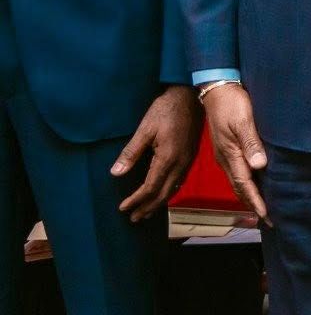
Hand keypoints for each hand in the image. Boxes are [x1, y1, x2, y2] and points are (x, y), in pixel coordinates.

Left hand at [113, 85, 201, 221]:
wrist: (190, 96)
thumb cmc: (166, 110)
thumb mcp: (145, 129)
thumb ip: (131, 152)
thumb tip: (116, 173)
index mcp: (168, 157)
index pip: (150, 187)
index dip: (136, 200)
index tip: (123, 208)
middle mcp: (180, 163)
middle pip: (164, 193)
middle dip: (148, 207)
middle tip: (134, 219)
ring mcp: (188, 160)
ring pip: (173, 189)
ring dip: (159, 203)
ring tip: (146, 212)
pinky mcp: (190, 156)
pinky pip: (179, 181)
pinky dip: (168, 192)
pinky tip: (163, 193)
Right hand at [199, 82, 270, 224]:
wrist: (216, 89)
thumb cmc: (232, 103)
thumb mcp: (243, 121)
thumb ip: (251, 143)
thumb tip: (260, 166)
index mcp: (230, 155)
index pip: (244, 184)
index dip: (256, 200)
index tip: (267, 215)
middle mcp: (226, 159)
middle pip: (240, 187)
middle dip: (254, 204)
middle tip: (269, 219)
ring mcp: (225, 154)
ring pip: (239, 181)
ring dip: (250, 195)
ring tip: (263, 207)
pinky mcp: (228, 148)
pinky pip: (238, 171)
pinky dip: (247, 182)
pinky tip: (255, 183)